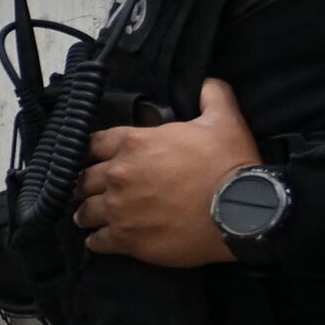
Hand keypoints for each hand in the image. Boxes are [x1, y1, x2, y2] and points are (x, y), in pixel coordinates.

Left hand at [79, 77, 261, 267]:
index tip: (92, 158)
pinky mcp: (126, 239)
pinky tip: (100, 239)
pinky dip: (97, 240)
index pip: (93, 143)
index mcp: (134, 143)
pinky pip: (98, 241)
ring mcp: (119, 209)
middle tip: (89, 189)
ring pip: (86, 211)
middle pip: (83, 179)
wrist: (241, 212)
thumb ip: (212, 96)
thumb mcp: (224, 119)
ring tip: (89, 216)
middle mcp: (119, 175)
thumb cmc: (230, 164)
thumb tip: (208, 82)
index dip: (92, 150)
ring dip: (87, 212)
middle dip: (86, 183)